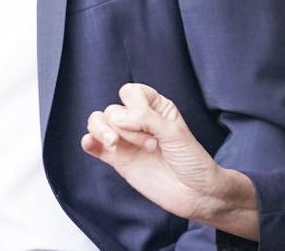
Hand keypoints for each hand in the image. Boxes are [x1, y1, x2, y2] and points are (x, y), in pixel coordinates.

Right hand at [81, 83, 259, 239]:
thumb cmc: (192, 161)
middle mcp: (138, 122)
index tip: (147, 122)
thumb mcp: (174, 133)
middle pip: (113, 109)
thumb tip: (116, 116)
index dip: (134, 104)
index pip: (130, 92)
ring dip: (102, 131)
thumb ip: (146, 119)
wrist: (195, 193)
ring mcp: (127, 141)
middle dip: (126, 126)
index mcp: (156, 109)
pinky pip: (95, 146)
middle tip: (150, 145)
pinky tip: (91, 143)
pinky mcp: (118, 160)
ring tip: (115, 144)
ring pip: (99, 123)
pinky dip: (89, 142)